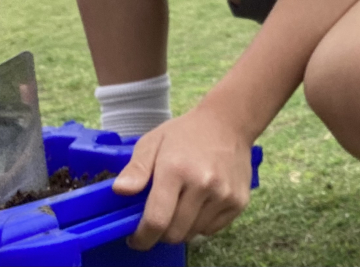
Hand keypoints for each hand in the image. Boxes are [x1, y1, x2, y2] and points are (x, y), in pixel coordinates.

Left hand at [113, 106, 253, 248]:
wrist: (229, 121)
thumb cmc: (187, 132)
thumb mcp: (154, 141)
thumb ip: (136, 168)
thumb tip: (120, 190)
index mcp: (176, 169)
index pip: (156, 221)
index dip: (142, 237)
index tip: (136, 238)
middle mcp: (203, 184)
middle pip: (175, 234)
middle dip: (161, 232)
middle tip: (160, 215)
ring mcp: (224, 194)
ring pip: (193, 234)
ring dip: (182, 226)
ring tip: (182, 203)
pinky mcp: (239, 201)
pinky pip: (212, 229)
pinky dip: (201, 223)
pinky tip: (201, 201)